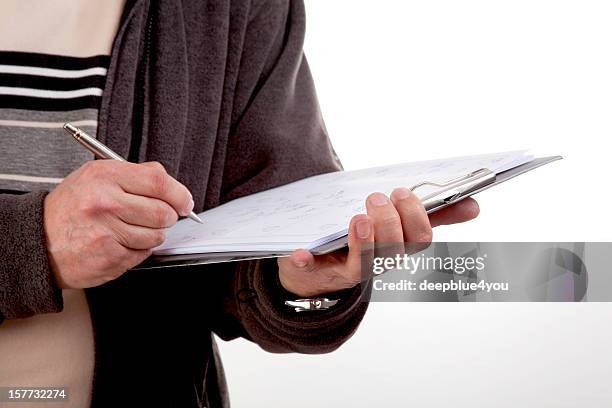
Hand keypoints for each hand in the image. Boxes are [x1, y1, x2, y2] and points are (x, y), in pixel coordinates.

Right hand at [44, 160, 193, 288]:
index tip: (184, 201)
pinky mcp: (110, 258)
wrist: (38, 241)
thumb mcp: (96, 176)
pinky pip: (144, 253)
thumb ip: (135, 175)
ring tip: (129, 228)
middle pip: (164, 212)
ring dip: (152, 234)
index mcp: (104, 177)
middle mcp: (105, 204)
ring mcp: (107, 233)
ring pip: (157, 235)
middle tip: (156, 216)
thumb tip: (173, 187)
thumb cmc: (71, 208)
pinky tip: (119, 242)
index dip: (180, 194)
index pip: (160, 182)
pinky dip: (138, 249)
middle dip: (168, 216)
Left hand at [278, 188, 479, 296]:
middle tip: (377, 198)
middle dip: (390, 224)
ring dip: (364, 242)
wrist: (317, 268)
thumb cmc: (362, 239)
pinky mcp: (315, 270)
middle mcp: (376, 263)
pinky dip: (308, 262)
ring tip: (359, 217)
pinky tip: (301, 253)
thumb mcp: (398, 226)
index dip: (415, 218)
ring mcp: (345, 269)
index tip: (403, 192)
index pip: (419, 240)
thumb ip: (432, 215)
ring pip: (364, 265)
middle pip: (394, 253)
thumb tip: (474, 205)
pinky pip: (312, 270)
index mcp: (398, 248)